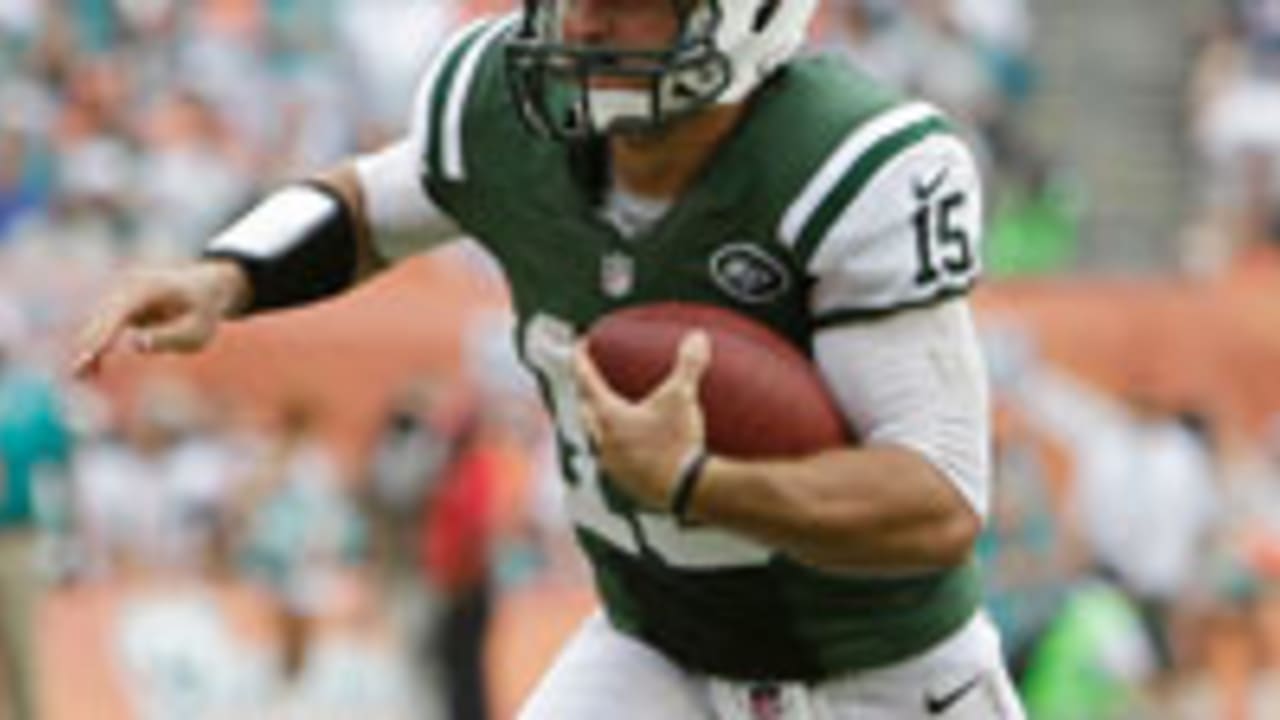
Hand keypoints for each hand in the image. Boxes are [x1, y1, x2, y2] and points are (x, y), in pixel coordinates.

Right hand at [72, 260, 248, 377]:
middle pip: (103, 317)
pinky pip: (104, 327)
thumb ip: (167, 337)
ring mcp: (124, 294)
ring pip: (99, 323)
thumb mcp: (196, 330)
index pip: (118, 313)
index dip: (101, 336)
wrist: (208, 287)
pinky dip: (97, 346)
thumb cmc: (204, 312)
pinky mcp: (122, 305)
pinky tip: (91, 371)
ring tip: (80, 377)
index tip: (88, 356)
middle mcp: (131, 286)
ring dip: (89, 348)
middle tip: (76, 375)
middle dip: (88, 345)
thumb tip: (134, 344)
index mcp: (150, 288)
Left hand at [573, 331, 710, 508]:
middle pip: (586, 410)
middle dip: (585, 392)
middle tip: (589, 380)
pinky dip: (616, 447)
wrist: (686, 490)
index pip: (587, 380)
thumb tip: (697, 337)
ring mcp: (613, 465)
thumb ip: (688, 365)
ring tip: (609, 415)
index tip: (579, 346)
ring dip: (598, 423)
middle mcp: (603, 440)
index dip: (580, 360)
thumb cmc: (677, 442)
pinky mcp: (627, 483)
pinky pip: (613, 460)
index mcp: (609, 416)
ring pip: (596, 438)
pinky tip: (629, 448)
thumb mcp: (682, 398)